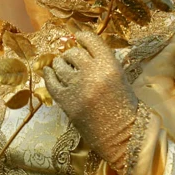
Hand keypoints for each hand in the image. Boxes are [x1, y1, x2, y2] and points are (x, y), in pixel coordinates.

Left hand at [43, 31, 136, 173]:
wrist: (123, 136)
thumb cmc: (125, 108)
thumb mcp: (120, 79)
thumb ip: (103, 64)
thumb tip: (83, 50)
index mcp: (110, 66)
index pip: (91, 40)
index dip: (82, 37)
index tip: (78, 38)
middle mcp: (92, 73)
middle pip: (73, 52)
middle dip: (71, 55)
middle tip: (71, 60)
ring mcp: (77, 87)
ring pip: (60, 65)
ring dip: (60, 64)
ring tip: (62, 67)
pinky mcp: (66, 102)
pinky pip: (51, 82)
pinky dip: (49, 75)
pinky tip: (49, 73)